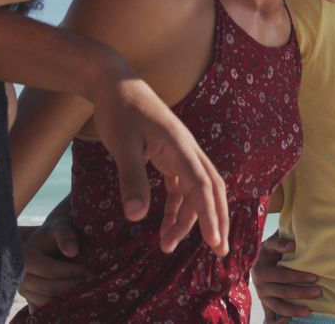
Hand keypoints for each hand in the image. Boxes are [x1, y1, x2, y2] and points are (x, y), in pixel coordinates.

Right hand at [19, 218, 90, 311]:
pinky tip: (77, 296)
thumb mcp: (60, 226)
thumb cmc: (55, 232)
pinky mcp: (30, 300)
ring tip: (88, 290)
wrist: (45, 242)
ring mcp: (23, 291)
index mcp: (25, 258)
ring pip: (48, 301)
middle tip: (93, 282)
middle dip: (74, 286)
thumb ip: (66, 235)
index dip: (72, 272)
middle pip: (49, 289)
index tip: (91, 272)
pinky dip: (63, 305)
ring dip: (69, 298)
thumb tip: (72, 252)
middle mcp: (20, 277)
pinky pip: (47, 308)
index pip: (50, 271)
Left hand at [91, 63, 229, 256]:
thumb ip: (131, 179)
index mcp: (180, 145)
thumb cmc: (119, 109)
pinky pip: (181, 186)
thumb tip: (136, 217)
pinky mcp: (170, 155)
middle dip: (217, 221)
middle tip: (219, 252)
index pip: (202, 186)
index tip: (214, 242)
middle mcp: (187, 149)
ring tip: (169, 246)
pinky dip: (177, 208)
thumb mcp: (121, 145)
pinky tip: (164, 227)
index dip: (210, 216)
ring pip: (197, 190)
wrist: (114, 82)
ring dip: (190, 219)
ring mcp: (180, 152)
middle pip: (212, 189)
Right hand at [252, 232, 320, 321]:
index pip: (281, 276)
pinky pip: (270, 318)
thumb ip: (280, 242)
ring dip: (294, 310)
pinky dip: (279, 322)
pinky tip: (290, 320)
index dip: (298, 277)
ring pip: (278, 307)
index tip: (315, 277)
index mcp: (260, 271)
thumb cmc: (270, 250)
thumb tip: (292, 246)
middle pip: (282, 292)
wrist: (259, 259)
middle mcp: (259, 286)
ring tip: (309, 312)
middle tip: (319, 292)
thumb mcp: (271, 243)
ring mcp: (262, 298)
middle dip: (301, 293)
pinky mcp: (265, 305)